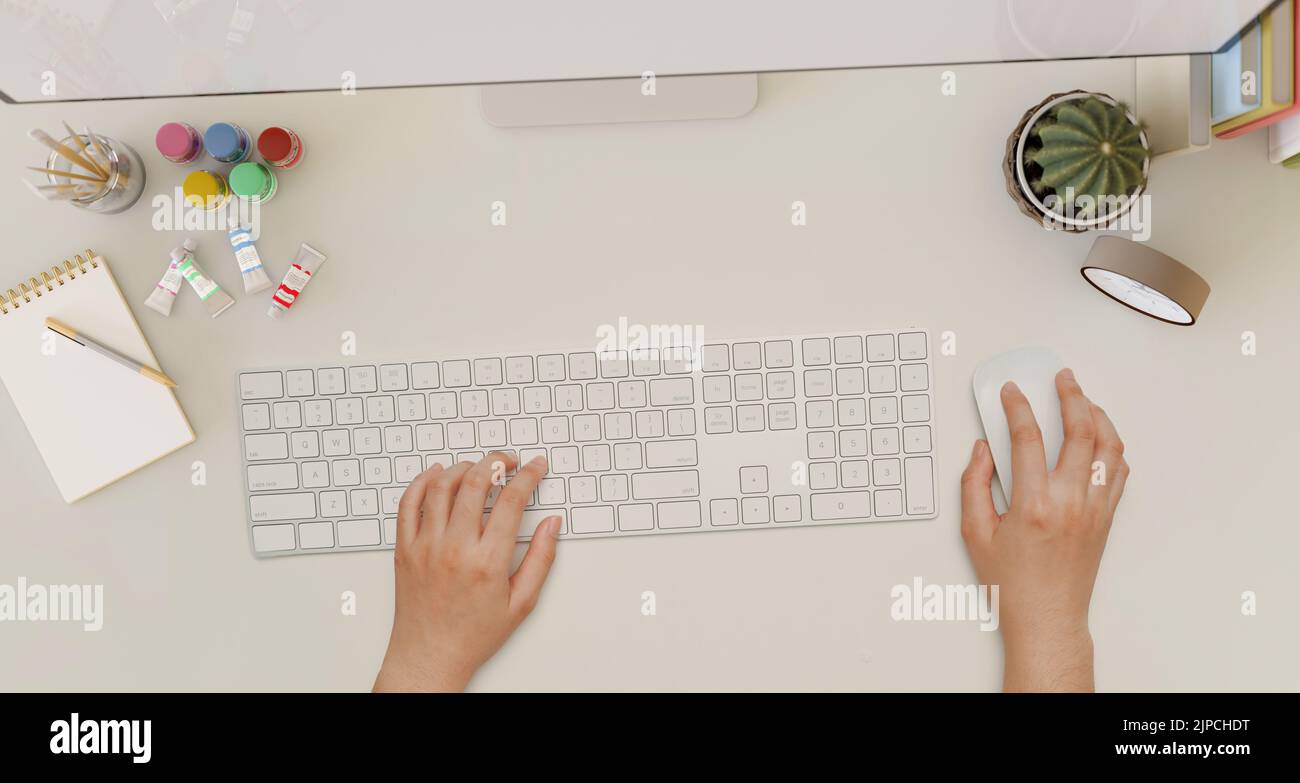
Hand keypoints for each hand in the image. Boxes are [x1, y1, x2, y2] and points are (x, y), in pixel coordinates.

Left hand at [373, 452, 561, 691]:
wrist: (429, 656)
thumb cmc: (473, 635)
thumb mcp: (521, 603)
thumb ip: (541, 559)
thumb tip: (552, 525)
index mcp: (487, 562)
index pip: (512, 501)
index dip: (528, 476)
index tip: (536, 467)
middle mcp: (454, 549)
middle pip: (476, 483)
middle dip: (496, 463)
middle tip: (507, 462)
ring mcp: (425, 546)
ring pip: (441, 486)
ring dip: (463, 468)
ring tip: (478, 468)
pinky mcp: (405, 549)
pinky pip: (408, 504)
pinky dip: (422, 482)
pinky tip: (437, 475)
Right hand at [960, 369, 1127, 691]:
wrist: (1046, 618)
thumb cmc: (1012, 582)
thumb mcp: (975, 532)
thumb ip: (974, 484)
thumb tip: (983, 450)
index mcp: (1033, 504)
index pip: (1028, 438)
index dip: (1018, 407)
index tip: (1012, 392)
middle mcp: (1070, 502)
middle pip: (1080, 431)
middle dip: (1071, 396)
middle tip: (1062, 378)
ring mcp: (1094, 509)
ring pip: (1109, 446)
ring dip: (1098, 416)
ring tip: (1084, 400)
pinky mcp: (1106, 518)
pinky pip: (1120, 470)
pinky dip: (1112, 445)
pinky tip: (1101, 435)